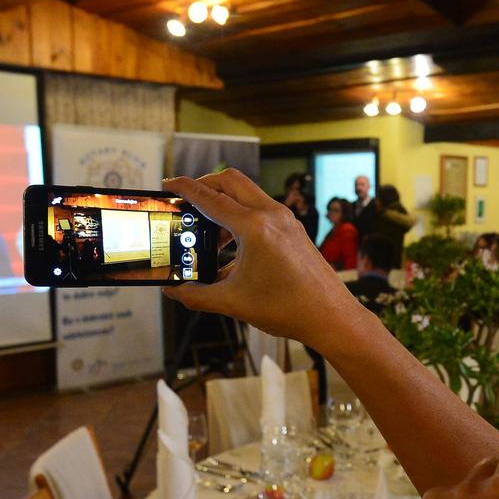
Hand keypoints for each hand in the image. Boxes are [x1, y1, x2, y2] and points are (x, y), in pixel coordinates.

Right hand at [161, 170, 364, 347]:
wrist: (330, 316)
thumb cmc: (287, 309)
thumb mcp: (233, 302)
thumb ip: (196, 295)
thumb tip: (173, 291)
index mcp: (254, 228)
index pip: (210, 198)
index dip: (184, 189)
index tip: (169, 184)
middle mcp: (272, 216)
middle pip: (230, 181)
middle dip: (204, 185)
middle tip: (186, 201)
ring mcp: (286, 220)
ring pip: (247, 195)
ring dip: (224, 204)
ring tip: (207, 233)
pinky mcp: (293, 229)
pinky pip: (261, 211)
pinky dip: (242, 217)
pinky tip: (232, 249)